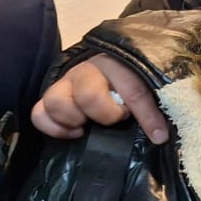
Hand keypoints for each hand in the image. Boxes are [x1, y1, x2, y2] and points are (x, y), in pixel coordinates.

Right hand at [31, 55, 169, 143]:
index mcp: (119, 64)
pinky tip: (74, 132)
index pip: (134, 91)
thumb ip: (153, 104)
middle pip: (88, 94)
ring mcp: (66, 82)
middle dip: (105, 114)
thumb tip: (161, 135)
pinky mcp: (50, 96)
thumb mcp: (147, 86)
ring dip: (73, 118)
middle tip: (116, 119)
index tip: (159, 135)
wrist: (108, 67)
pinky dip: (53, 127)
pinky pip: (39, 113)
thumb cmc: (132, 79)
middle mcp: (89, 70)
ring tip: (88, 125)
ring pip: (55, 101)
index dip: (147, 116)